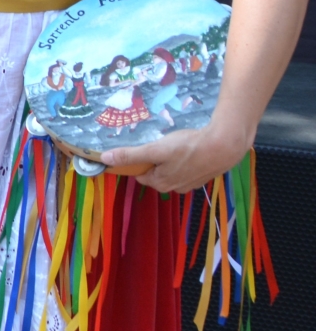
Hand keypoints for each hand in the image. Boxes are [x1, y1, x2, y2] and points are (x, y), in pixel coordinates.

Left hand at [98, 124, 251, 193]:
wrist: (225, 146)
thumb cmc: (188, 148)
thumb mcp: (155, 150)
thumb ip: (131, 155)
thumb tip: (105, 159)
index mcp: (160, 183)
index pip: (139, 174)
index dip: (137, 161)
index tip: (141, 147)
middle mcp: (174, 187)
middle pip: (155, 172)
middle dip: (154, 159)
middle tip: (160, 143)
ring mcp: (190, 183)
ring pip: (171, 170)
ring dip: (170, 159)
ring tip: (175, 144)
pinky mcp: (203, 175)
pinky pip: (186, 167)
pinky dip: (185, 159)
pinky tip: (189, 147)